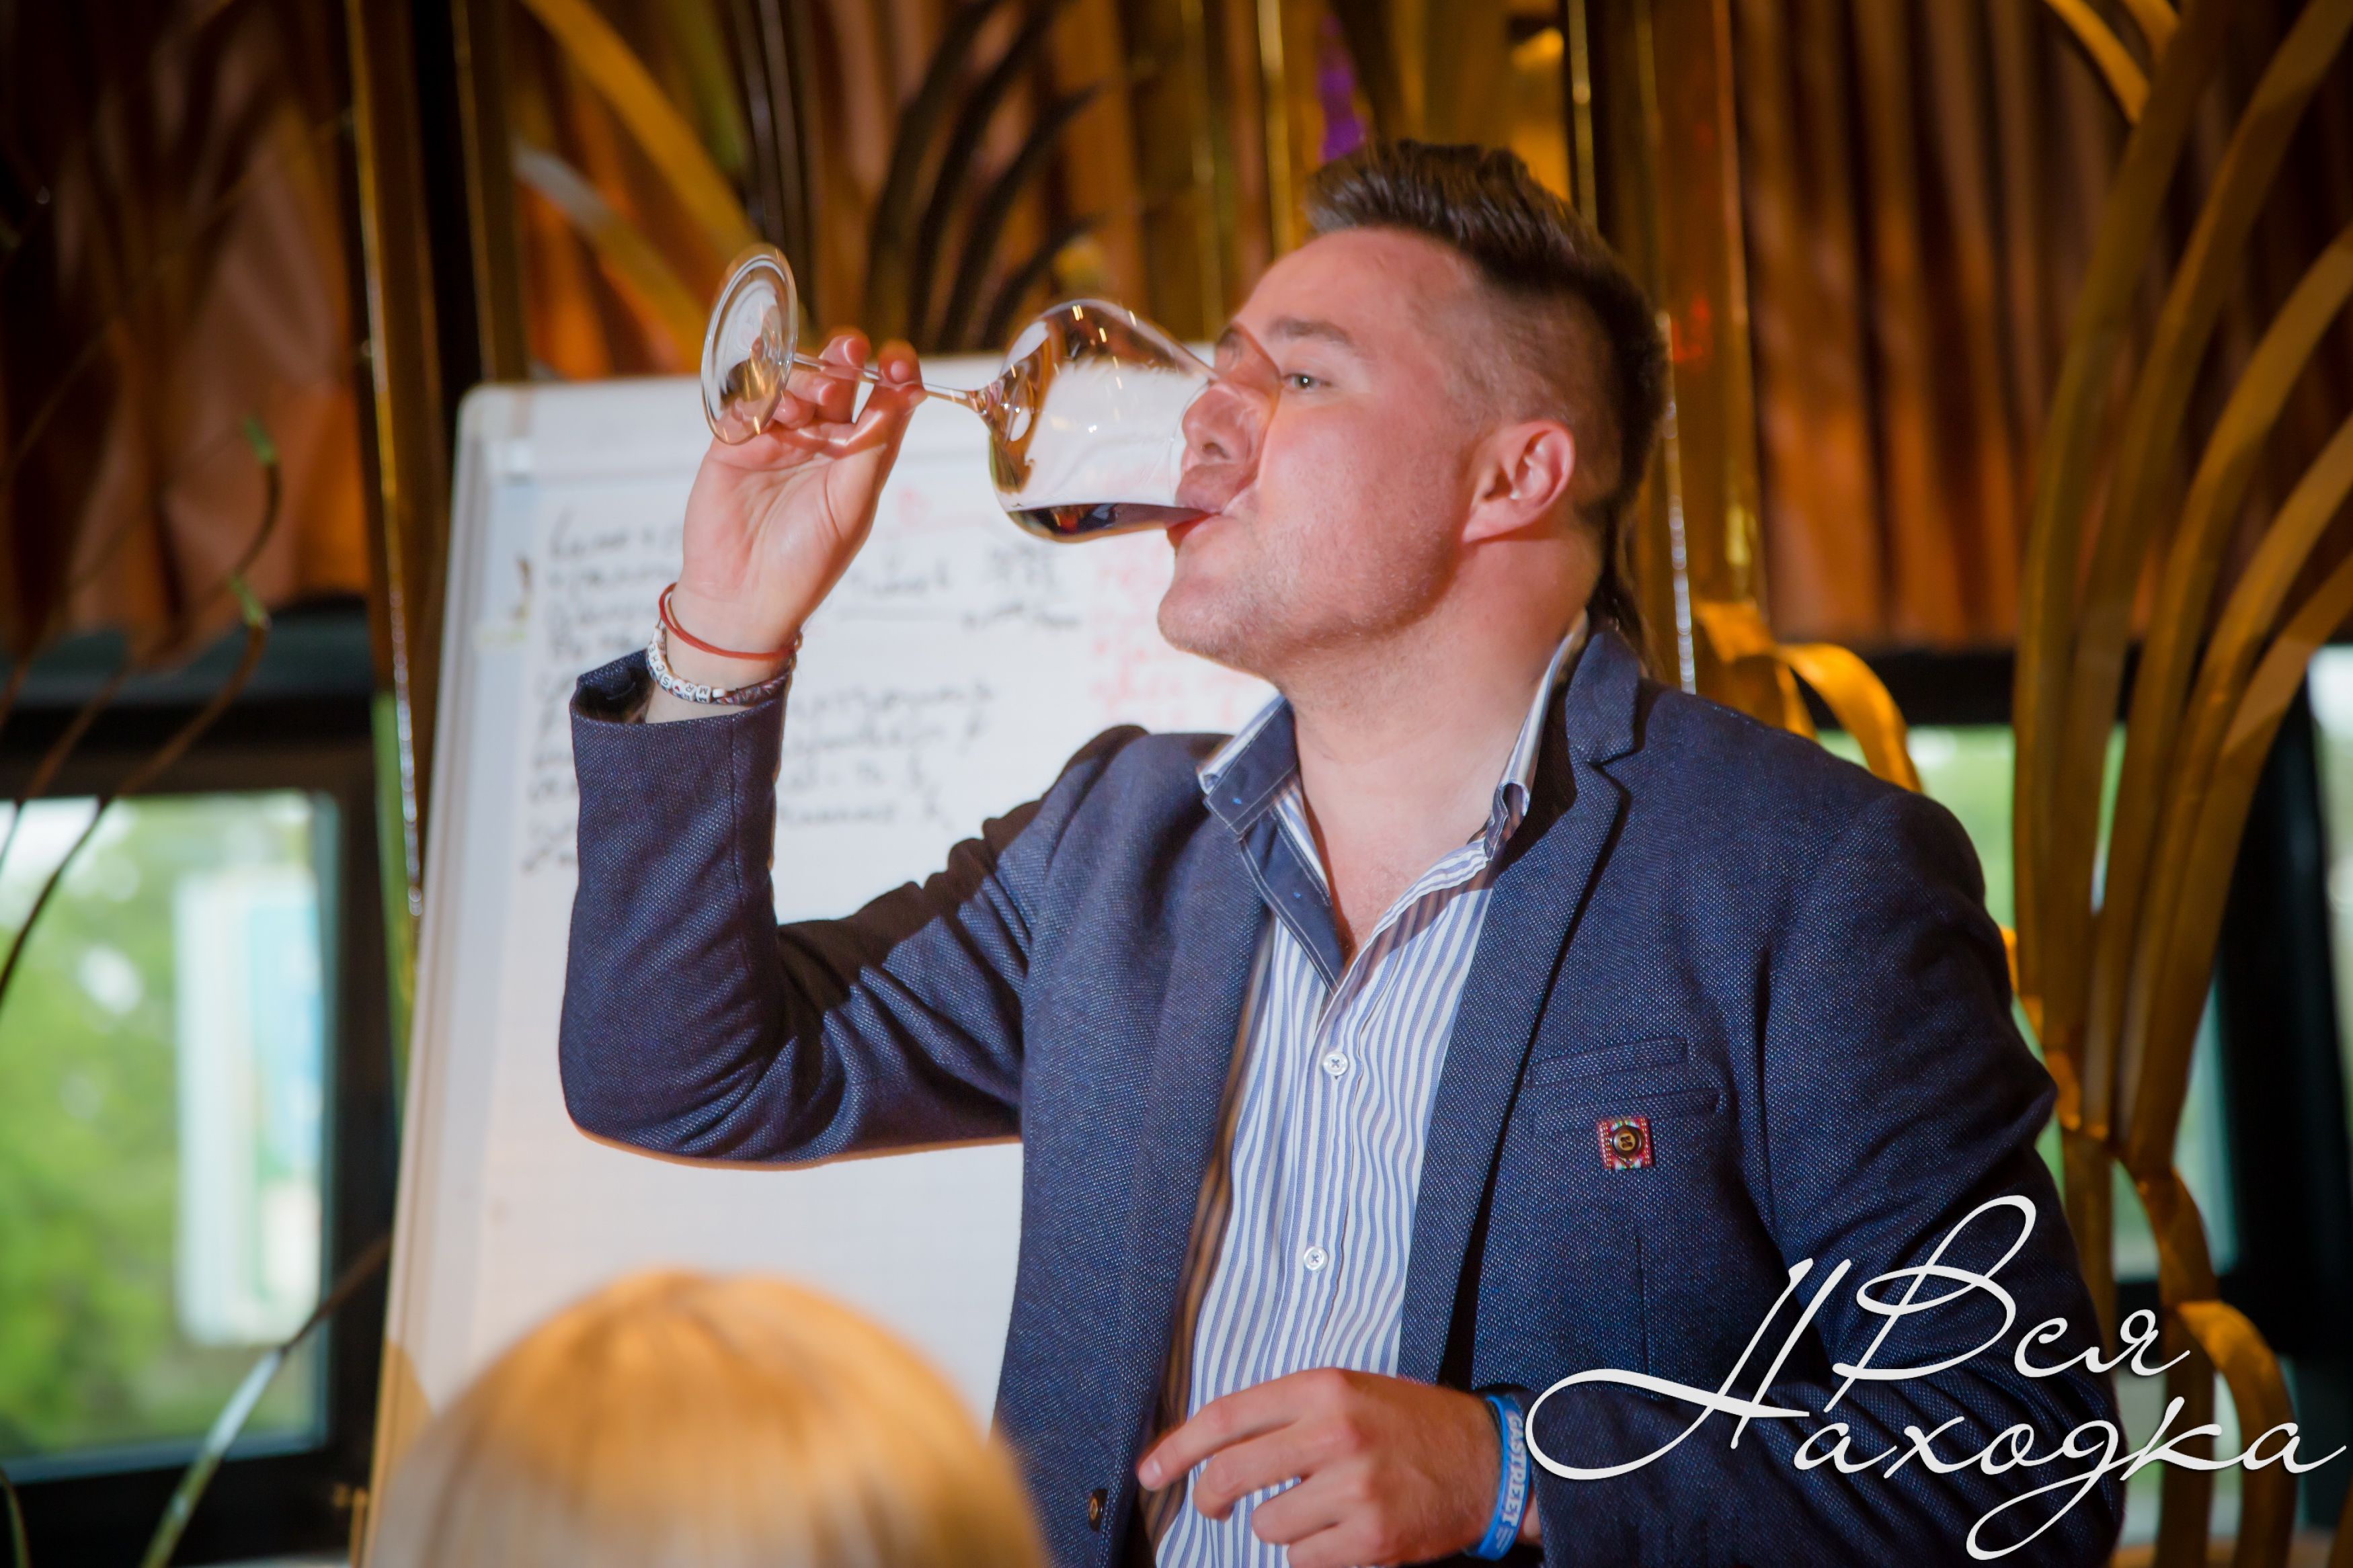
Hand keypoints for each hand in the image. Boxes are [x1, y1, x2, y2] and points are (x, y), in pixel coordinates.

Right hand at [653, 329, 921, 718]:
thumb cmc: (806, 562)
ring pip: (794, 386)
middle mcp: (820, 444)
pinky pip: (747, 402)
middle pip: (837, 384)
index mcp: (858, 459)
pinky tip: (770, 409)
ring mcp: (777, 440)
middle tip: (851, 349)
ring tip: (813, 397)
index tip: (900, 360)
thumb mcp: (850, 504)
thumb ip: (873, 446)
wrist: (742, 598)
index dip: (894, 377)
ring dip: (806, 379)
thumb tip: (909, 393)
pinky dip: (759, 394)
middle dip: (845, 361)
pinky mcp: (735, 443)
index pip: (883, 404)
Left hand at [1136, 1369, 1538, 1567]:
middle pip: (1231, 1474)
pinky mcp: (1371, 1538)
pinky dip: (1310, 1552)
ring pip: (1266, 1524)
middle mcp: (1334, 1433)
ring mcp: (1353, 1488)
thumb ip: (1284, 1414)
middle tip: (1211, 1506)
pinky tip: (1340, 1532)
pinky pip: (1301, 1558)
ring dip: (1280, 1525)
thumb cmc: (1407, 1425)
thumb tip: (1211, 1449)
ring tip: (1318, 1509)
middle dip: (1209, 1497)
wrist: (1486, 1460)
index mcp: (1322, 1388)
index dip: (1177, 1448)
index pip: (1225, 1417)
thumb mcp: (1346, 1393)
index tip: (1149, 1472)